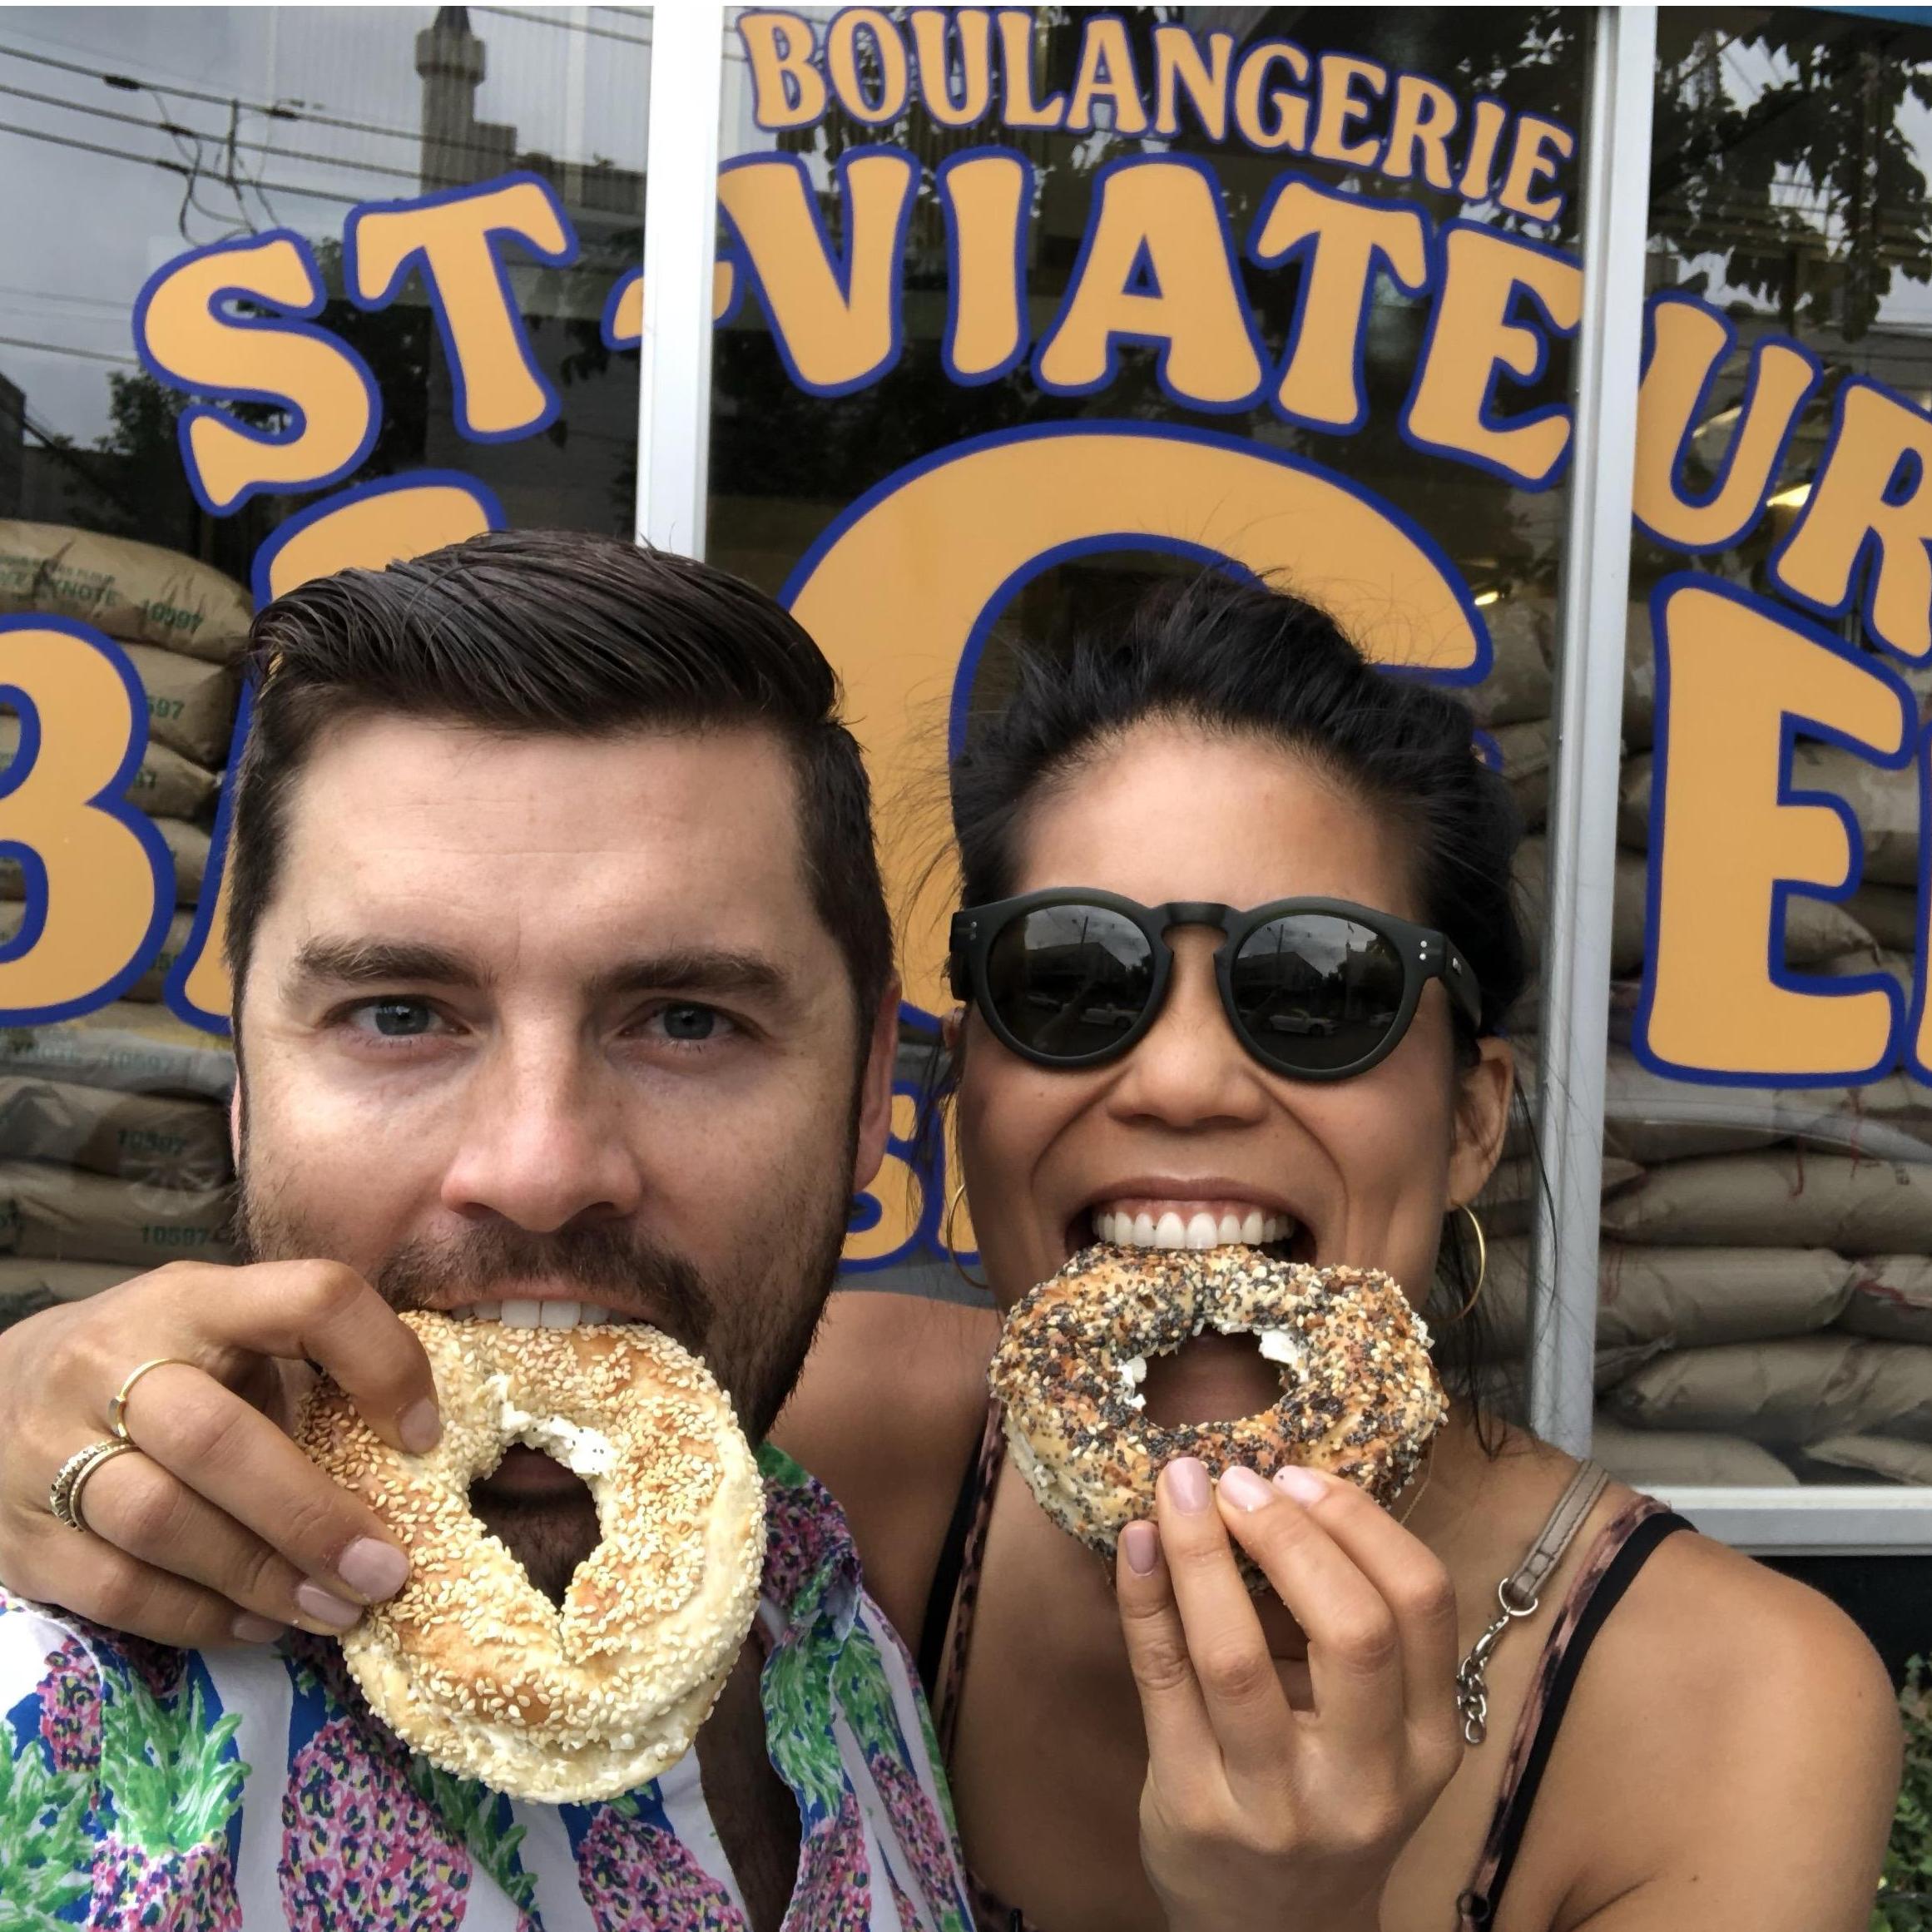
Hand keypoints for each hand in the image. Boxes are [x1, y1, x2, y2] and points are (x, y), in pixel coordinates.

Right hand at [0, 1260, 440, 1646]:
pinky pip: (117, 1589)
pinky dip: (200, 1616)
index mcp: (195, 1299)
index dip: (381, 1362)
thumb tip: (421, 1456)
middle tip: (385, 1570)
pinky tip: (260, 1624)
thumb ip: (306, 1373)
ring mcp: (50, 1449)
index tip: (424, 1436)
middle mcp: (113, 1362)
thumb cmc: (159, 1366)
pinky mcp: (21, 1536)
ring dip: (263, 1577)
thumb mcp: (229, 1335)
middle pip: (215, 1440)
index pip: (310, 1299)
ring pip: (161, 1522)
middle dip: (312, 1515)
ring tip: (337, 1608)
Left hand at [1115, 1457, 1462, 1931]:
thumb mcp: (1375, 1735)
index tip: (1302, 1475)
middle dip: (1289, 1533)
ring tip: (1179, 1488)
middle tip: (1237, 1479)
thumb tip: (1278, 1487)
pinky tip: (1137, 1543)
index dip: (1361, 1522)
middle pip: (1352, 1629)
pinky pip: (1162, 1679)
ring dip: (1200, 1552)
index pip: (1422, 1604)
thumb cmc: (1323, 1799)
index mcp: (1426, 1744)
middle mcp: (1365, 1780)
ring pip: (1237, 1656)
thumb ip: (1350, 1630)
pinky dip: (1144, 1597)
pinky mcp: (1195, 1809)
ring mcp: (1277, 1803)